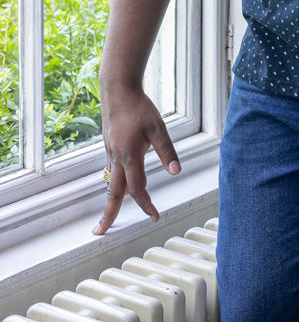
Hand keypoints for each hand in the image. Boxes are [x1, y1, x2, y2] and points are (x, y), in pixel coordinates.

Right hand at [93, 87, 180, 234]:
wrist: (117, 89)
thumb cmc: (139, 106)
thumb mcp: (158, 127)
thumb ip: (167, 150)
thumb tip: (175, 171)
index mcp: (129, 155)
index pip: (137, 188)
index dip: (146, 204)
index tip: (155, 215)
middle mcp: (116, 157)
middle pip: (113, 192)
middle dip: (108, 214)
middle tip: (100, 232)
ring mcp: (110, 151)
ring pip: (110, 182)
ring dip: (109, 200)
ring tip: (107, 215)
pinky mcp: (109, 145)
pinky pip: (110, 170)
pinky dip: (111, 183)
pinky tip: (115, 185)